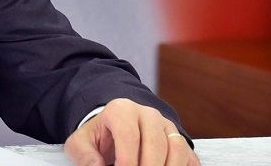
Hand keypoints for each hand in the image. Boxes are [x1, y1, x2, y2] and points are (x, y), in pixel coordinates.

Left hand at [64, 98, 200, 165]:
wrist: (114, 129)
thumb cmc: (99, 137)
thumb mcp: (82, 143)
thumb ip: (85, 155)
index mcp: (122, 110)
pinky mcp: (179, 140)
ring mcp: (167, 126)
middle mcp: (148, 114)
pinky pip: (189, 155)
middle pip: (156, 143)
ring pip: (177, 148)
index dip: (127, 160)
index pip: (129, 135)